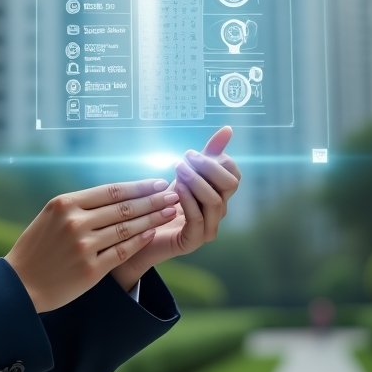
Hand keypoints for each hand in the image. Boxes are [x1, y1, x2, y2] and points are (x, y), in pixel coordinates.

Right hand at [5, 178, 181, 312]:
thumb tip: (116, 195)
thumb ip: (79, 206)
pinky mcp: (91, 269)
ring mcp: (84, 246)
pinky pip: (122, 252)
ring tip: (171, 212)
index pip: (111, 190)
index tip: (158, 182)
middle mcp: (75, 222)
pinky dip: (139, 241)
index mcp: (64, 204)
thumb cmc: (36, 248)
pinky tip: (152, 234)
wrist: (20, 283)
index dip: (139, 186)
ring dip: (153, 219)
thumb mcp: (51, 217)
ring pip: (127, 228)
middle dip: (153, 200)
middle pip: (124, 207)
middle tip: (174, 194)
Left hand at [109, 126, 240, 291]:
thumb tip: (228, 130)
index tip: (193, 153)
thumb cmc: (161, 204)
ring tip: (177, 169)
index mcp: (218, 196)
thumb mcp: (182, 176)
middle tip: (184, 159)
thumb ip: (203, 156)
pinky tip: (175, 189)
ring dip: (196, 180)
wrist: (138, 237)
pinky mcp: (193, 241)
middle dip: (208, 167)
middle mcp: (218, 212)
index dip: (218, 160)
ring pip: (215, 201)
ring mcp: (208, 228)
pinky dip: (188, 200)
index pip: (233, 174)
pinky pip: (197, 219)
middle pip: (230, 184)